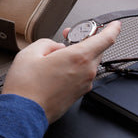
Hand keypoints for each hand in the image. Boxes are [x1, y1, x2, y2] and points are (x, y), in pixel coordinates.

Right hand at [2, 21, 120, 122]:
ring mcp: (82, 85)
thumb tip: (56, 47)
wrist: (23, 112)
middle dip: (85, 40)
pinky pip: (82, 75)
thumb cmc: (26, 85)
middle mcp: (85, 72)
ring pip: (88, 63)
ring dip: (79, 54)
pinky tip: (57, 69)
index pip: (105, 39)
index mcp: (77, 57)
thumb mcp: (31, 52)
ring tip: (58, 54)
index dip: (112, 29)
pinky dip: (75, 67)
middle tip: (69, 36)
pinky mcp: (77, 95)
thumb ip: (48, 43)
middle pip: (96, 50)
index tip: (114, 25)